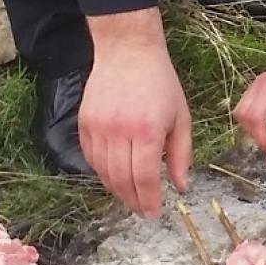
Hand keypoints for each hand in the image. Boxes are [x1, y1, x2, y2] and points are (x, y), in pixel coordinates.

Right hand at [80, 20, 192, 214]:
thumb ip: (181, 154)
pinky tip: (114, 176)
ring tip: (130, 197)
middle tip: (143, 210)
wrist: (127, 51)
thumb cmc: (160, 83)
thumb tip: (181, 187)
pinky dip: (101, 172)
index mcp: (147, 131)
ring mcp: (98, 127)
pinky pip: (90, 158)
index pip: (144, 177)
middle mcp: (119, 131)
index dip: (148, 200)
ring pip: (103, 172)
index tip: (154, 213)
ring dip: (116, 190)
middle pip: (121, 180)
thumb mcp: (181, 117)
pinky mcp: (84, 123)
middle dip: (133, 201)